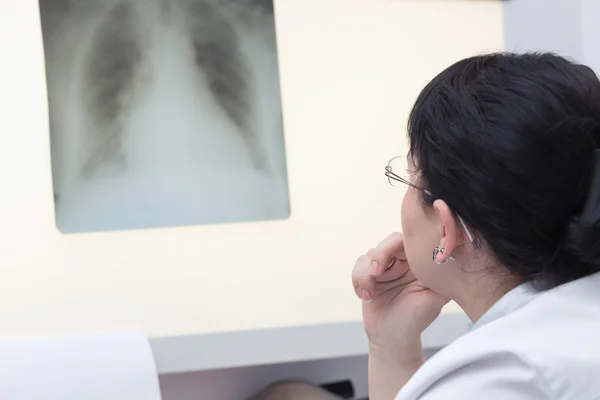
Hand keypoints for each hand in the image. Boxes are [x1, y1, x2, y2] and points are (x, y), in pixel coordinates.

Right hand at [352, 232, 449, 351]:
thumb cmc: (415, 320)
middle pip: (386, 244)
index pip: (407, 242)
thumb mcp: (434, 300)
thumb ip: (441, 278)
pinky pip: (358, 267)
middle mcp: (402, 262)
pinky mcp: (369, 276)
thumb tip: (450, 257)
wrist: (393, 338)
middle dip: (376, 257)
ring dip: (364, 274)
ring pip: (368, 256)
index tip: (388, 263)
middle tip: (374, 274)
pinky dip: (357, 280)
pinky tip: (365, 296)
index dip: (394, 247)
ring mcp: (385, 268)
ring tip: (369, 295)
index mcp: (419, 263)